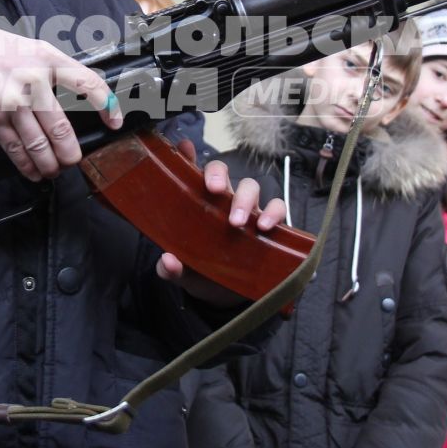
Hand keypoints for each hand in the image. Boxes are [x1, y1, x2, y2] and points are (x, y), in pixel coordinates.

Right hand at [0, 18, 120, 180]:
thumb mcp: (29, 48)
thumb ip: (52, 70)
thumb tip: (74, 96)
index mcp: (48, 59)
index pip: (88, 83)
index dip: (107, 105)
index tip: (115, 122)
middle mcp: (34, 81)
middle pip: (63, 129)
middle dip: (71, 154)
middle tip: (73, 161)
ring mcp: (13, 102)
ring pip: (41, 146)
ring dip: (51, 165)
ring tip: (54, 172)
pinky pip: (16, 149)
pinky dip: (27, 166)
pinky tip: (33, 172)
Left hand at [154, 141, 288, 306]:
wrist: (229, 299)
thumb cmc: (203, 275)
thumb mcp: (185, 274)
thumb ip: (172, 269)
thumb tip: (168, 260)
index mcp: (199, 207)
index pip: (191, 176)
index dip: (187, 158)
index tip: (184, 148)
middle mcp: (223, 203)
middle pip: (222, 173)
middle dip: (218, 175)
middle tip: (214, 190)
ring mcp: (247, 213)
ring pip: (250, 187)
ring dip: (245, 199)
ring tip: (238, 222)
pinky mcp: (269, 228)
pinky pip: (278, 209)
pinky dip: (275, 213)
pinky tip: (266, 227)